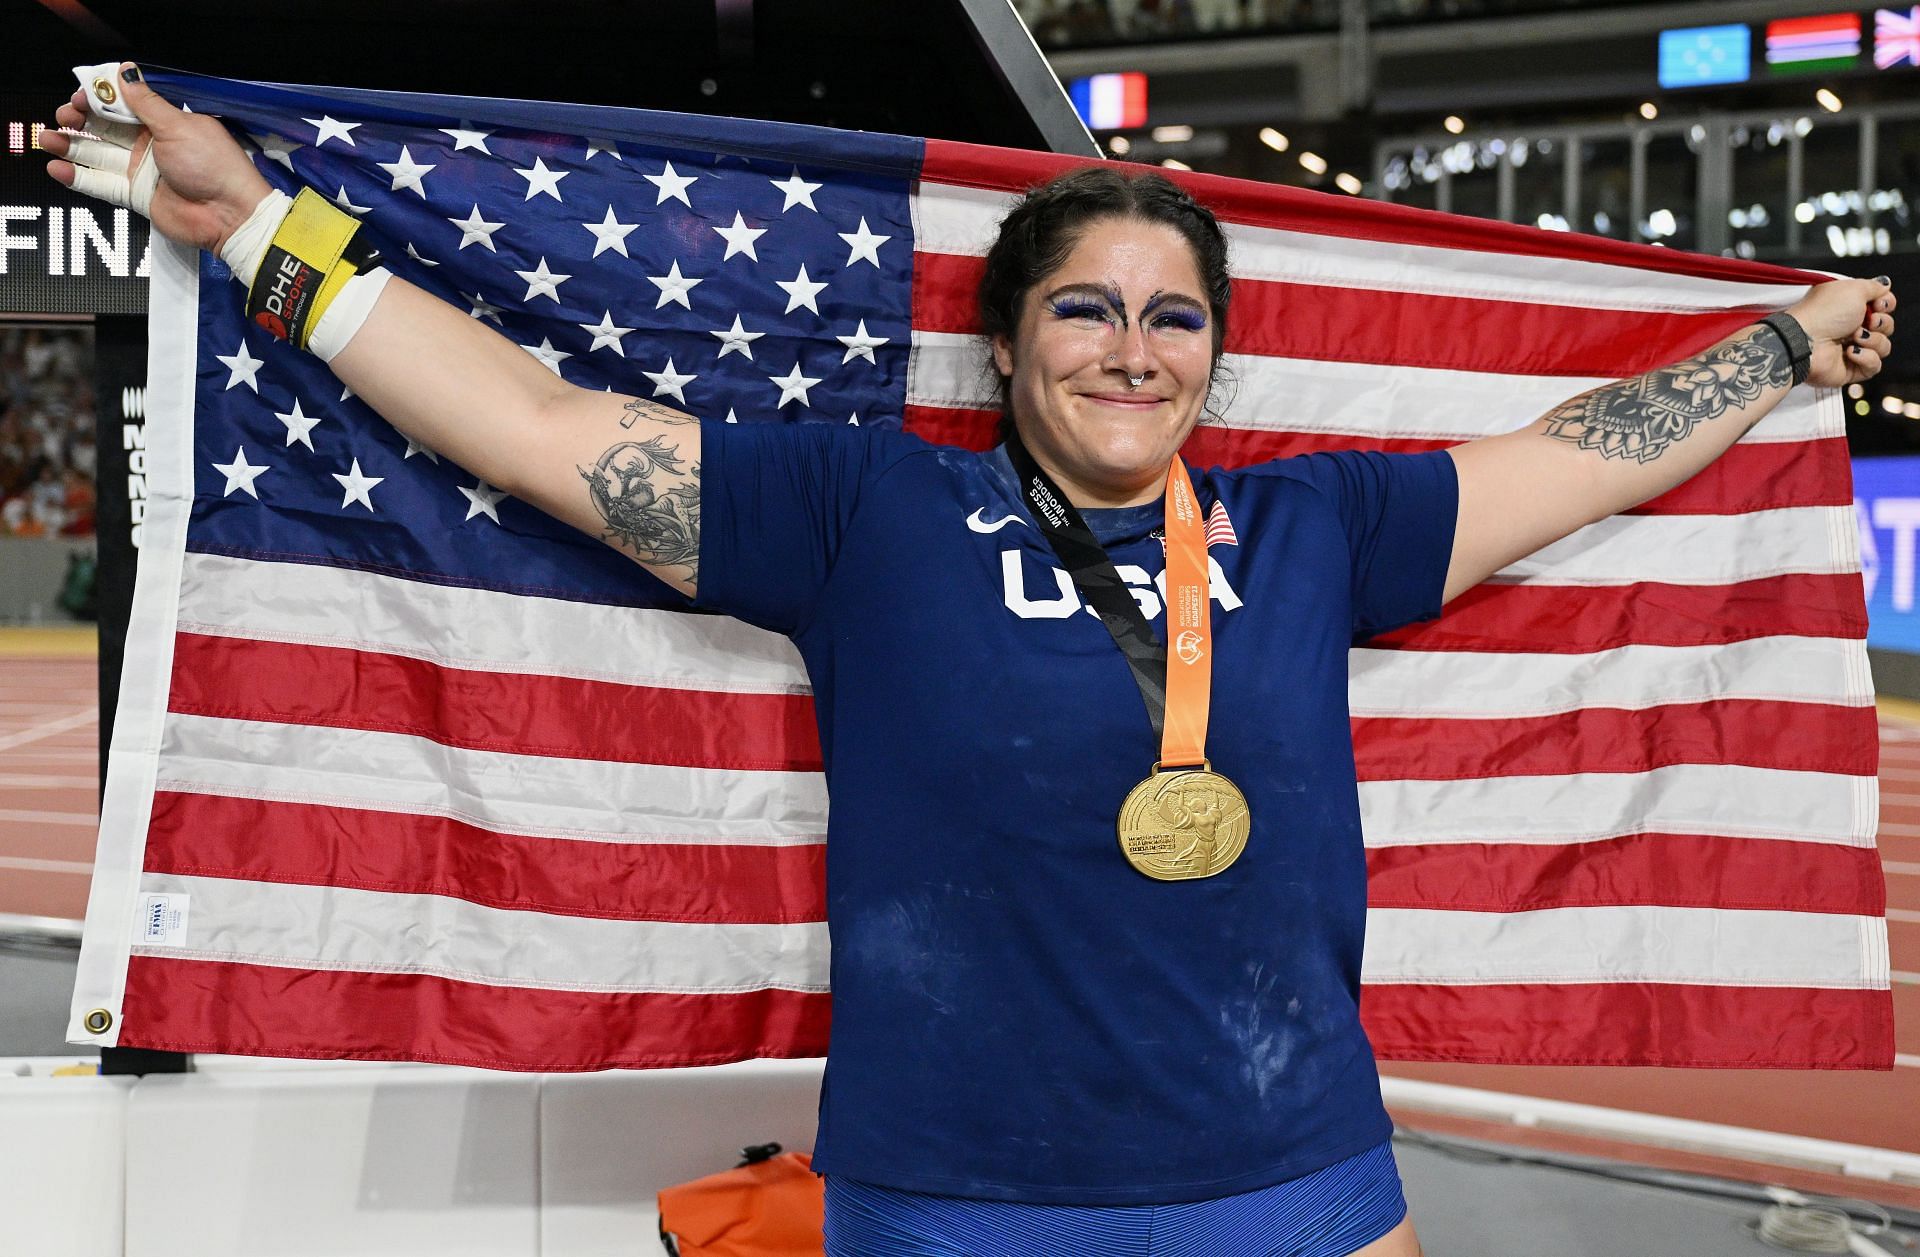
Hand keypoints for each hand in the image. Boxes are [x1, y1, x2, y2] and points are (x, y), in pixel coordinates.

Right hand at [42, 63, 272, 255]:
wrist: (231, 215)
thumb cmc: (214, 166)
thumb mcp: (179, 127)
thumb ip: (146, 103)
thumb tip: (124, 73)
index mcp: (167, 122)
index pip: (124, 105)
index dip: (100, 99)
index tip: (80, 95)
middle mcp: (152, 144)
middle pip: (106, 128)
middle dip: (80, 119)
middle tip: (63, 116)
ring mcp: (143, 171)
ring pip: (99, 154)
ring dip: (72, 145)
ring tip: (47, 138)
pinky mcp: (137, 196)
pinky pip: (102, 184)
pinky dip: (79, 177)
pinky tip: (57, 167)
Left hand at [1784, 276, 1896, 387]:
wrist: (1804, 342)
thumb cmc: (1822, 314)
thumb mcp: (1853, 289)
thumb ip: (1873, 286)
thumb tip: (1884, 286)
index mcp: (1848, 307)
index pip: (1881, 306)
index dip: (1886, 305)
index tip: (1878, 304)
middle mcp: (1848, 327)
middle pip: (1885, 326)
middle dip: (1882, 323)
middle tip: (1868, 321)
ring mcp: (1849, 348)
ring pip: (1883, 346)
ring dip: (1873, 340)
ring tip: (1854, 337)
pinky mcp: (1849, 369)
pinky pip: (1874, 365)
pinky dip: (1866, 358)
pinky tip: (1850, 352)